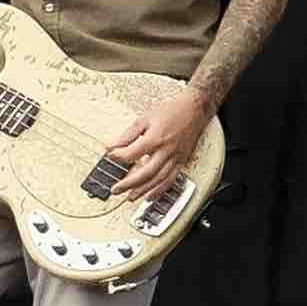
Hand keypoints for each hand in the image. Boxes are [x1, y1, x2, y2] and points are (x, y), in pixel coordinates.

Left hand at [107, 82, 212, 204]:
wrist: (195, 108)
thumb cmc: (172, 111)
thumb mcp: (145, 118)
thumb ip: (127, 135)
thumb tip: (111, 146)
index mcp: (155, 138)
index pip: (131, 154)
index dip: (118, 157)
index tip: (111, 156)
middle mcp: (166, 150)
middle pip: (145, 173)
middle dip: (128, 184)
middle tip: (116, 189)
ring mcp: (176, 157)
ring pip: (158, 179)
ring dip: (143, 191)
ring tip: (130, 197)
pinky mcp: (182, 160)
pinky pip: (171, 179)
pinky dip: (160, 190)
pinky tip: (150, 196)